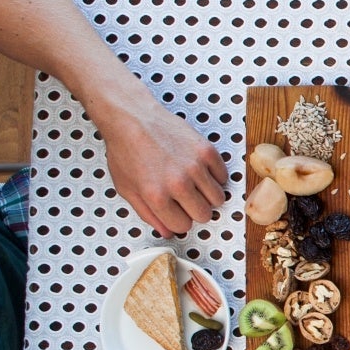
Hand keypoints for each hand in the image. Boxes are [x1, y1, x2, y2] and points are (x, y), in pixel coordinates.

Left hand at [95, 94, 226, 235]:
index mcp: (156, 196)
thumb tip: (167, 231)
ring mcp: (195, 167)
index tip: (177, 212)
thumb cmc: (126, 150)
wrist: (133, 118)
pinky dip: (215, 177)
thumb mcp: (127, 188)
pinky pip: (223, 177)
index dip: (179, 220)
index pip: (182, 226)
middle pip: (204, 215)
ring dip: (208, 196)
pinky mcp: (207, 152)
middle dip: (196, 211)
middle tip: (187, 200)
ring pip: (218, 198)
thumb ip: (148, 213)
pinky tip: (200, 170)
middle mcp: (178, 184)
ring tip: (194, 185)